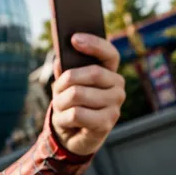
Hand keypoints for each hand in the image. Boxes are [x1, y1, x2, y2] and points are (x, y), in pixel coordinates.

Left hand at [51, 33, 125, 155]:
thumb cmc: (70, 106)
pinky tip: (66, 121)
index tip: (74, 38)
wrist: (72, 136)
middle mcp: (118, 88)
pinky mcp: (107, 123)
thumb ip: (65, 71)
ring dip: (61, 102)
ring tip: (61, 108)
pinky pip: (77, 114)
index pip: (109, 54)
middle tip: (57, 91)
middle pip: (91, 73)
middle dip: (66, 82)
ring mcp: (115, 106)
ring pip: (78, 94)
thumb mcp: (65, 86)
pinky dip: (64, 118)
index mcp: (110, 74)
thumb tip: (59, 59)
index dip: (94, 44)